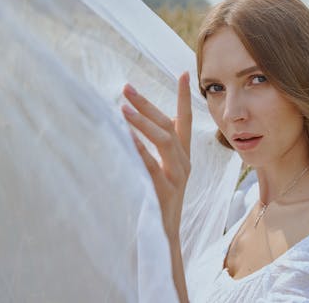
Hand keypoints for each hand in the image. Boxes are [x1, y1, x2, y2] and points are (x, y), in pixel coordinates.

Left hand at [121, 72, 191, 240]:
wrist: (166, 235)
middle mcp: (184, 162)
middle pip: (169, 125)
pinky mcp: (165, 190)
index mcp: (183, 155)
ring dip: (143, 122)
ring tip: (123, 107)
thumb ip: (157, 149)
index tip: (184, 74)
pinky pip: (151, 166)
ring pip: (164, 141)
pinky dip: (138, 150)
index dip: (185, 97)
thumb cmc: (161, 199)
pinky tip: (125, 137)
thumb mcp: (164, 170)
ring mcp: (177, 176)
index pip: (185, 120)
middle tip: (126, 88)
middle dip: (147, 105)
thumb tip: (138, 124)